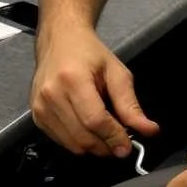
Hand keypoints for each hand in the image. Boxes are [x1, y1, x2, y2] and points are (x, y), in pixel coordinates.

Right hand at [31, 24, 158, 156]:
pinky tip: (87, 128)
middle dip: (107, 146)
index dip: (114, 137)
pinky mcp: (36, 116)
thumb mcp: (117, 73)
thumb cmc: (88, 53)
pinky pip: (62, 142)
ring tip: (105, 132)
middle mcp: (52, 95)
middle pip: (84, 137)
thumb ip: (131, 105)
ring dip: (94, 146)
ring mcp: (41, 107)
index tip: (127, 146)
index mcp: (73, 79)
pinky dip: (79, 142)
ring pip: (73, 145)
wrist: (59, 40)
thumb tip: (149, 130)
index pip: (95, 121)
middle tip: (120, 141)